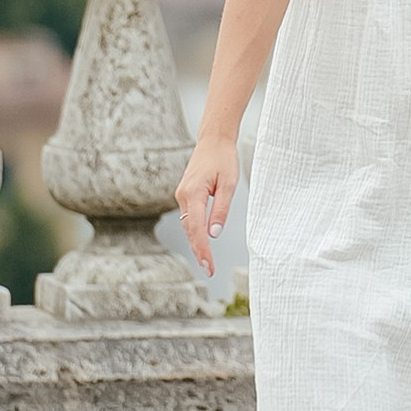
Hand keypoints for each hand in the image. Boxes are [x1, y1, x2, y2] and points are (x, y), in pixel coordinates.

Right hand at [175, 130, 239, 274]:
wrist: (213, 141)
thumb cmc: (223, 159)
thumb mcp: (228, 184)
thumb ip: (221, 209)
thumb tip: (214, 233)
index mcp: (193, 193)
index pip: (197, 228)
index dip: (203, 249)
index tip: (209, 265)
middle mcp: (183, 196)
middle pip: (190, 230)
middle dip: (199, 251)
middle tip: (209, 269)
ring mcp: (182, 195)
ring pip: (188, 225)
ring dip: (196, 243)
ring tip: (206, 261)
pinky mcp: (186, 195)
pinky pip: (189, 217)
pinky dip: (195, 231)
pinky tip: (202, 242)